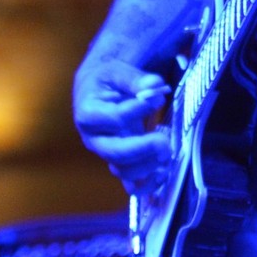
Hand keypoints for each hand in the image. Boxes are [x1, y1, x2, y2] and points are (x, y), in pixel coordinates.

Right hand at [73, 53, 170, 193]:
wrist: (94, 92)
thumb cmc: (105, 80)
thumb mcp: (117, 72)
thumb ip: (136, 79)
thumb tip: (155, 87)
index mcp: (89, 113)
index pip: (115, 117)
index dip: (138, 109)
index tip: (158, 98)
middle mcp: (94, 139)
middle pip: (115, 152)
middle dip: (142, 148)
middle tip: (164, 142)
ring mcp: (106, 154)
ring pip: (123, 170)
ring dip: (147, 166)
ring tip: (167, 153)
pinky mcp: (118, 163)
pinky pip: (129, 183)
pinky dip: (147, 185)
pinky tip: (163, 175)